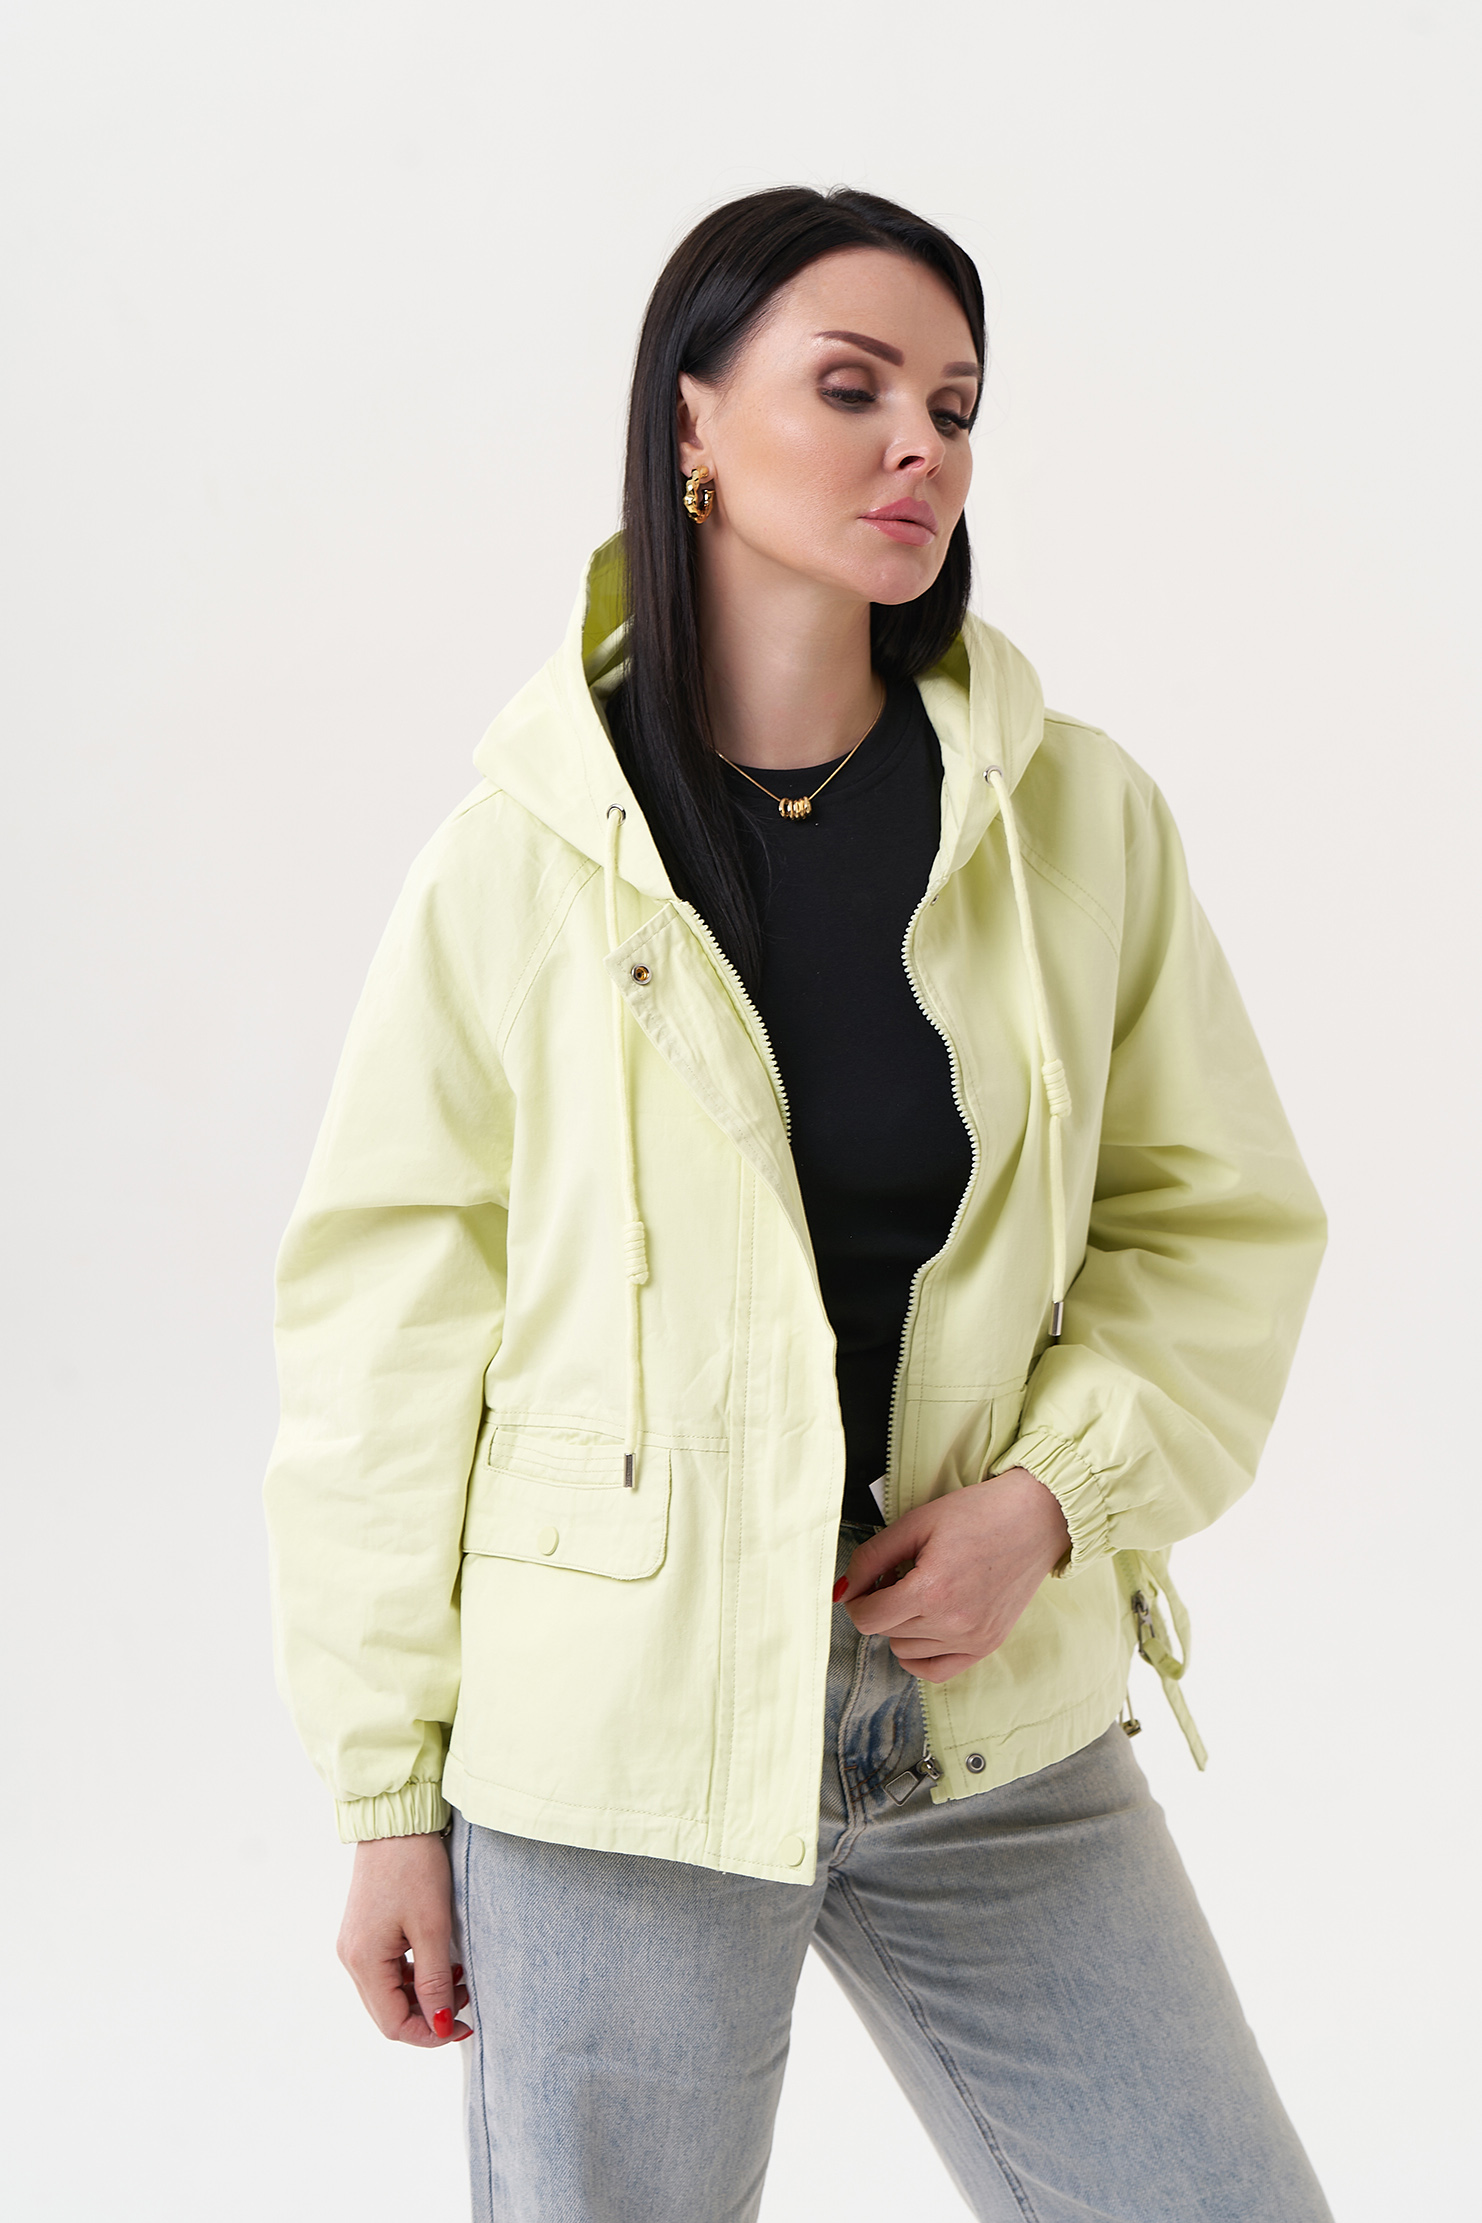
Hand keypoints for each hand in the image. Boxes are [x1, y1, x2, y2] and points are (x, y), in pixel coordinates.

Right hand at [337, 1831, 470, 2046]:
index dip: (430, 2034)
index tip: (464, 2025)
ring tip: (460, 1979)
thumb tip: (440, 2026)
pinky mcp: (365, 1931)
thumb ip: (435, 1981)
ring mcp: (355, 1944)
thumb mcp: (432, 1927)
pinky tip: (442, 1962)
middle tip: (467, 2000)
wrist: (396, 1821)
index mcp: (364, 1961)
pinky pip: (387, 1971)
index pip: (393, 2024)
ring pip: (389, 1993)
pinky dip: (414, 1976)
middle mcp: (352, 1958)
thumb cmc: (415, 1869)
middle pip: (389, 2012)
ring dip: (424, 1995)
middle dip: (429, 2015)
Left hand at [838, 1468, 1071, 1681]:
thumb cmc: (977, 1514)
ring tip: (923, 1593)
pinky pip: (935, 1671)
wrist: (1035, 1518)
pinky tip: (926, 1626)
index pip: (867, 1619)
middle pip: (885, 1632)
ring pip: (906, 1651)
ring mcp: (973, 1640)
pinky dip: (920, 1654)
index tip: (865, 1583)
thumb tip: (842, 1590)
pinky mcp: (987, 1646)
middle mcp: (953, 1623)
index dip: (857, 1599)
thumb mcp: (915, 1523)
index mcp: (931, 1590)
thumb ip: (871, 1558)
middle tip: (902, 1574)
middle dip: (883, 1604)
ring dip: (903, 1626)